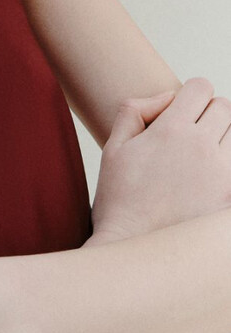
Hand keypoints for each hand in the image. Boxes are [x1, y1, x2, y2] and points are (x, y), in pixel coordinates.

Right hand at [91, 77, 230, 242]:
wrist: (134, 245)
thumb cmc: (120, 197)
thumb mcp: (114, 146)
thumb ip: (135, 110)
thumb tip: (167, 97)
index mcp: (170, 131)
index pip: (201, 87)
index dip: (191, 94)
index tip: (182, 110)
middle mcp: (201, 147)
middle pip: (225, 107)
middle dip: (209, 113)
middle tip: (192, 132)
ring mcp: (221, 173)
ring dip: (222, 137)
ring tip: (202, 156)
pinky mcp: (230, 195)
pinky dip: (226, 164)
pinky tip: (208, 176)